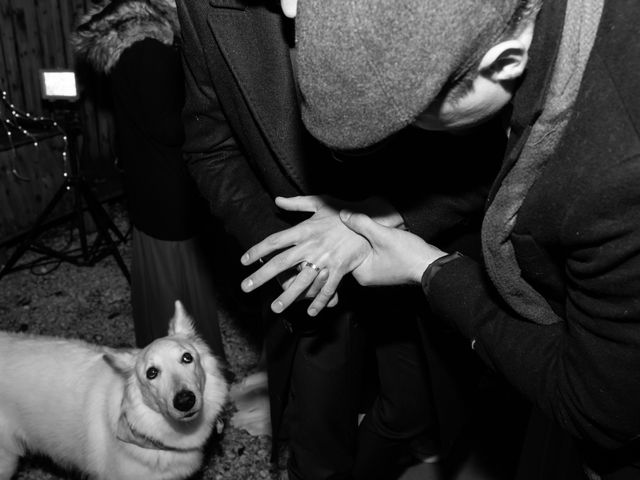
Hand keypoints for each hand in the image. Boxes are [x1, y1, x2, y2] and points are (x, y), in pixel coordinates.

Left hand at [240, 195, 374, 315]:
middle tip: (245, 287)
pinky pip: (328, 287)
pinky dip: (320, 301)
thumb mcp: (319, 203)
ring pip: (303, 280)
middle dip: (262, 276)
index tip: (244, 261)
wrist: (371, 217)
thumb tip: (277, 200)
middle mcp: (312, 245)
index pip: (275, 241)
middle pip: (282, 263)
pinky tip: (311, 312)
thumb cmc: (342, 210)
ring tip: (275, 307)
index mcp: (305, 230)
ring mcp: (326, 258)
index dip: (258, 251)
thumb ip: (296, 203)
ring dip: (288, 296)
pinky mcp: (341, 267)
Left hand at [339, 210, 447, 285]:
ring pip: (367, 250)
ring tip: (366, 223)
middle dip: (356, 237)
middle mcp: (367, 276)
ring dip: (368, 238)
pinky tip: (379, 230)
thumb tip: (343, 215)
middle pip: (355, 252)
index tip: (344, 225)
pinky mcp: (388, 266)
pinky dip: (376, 242)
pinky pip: (376, 252)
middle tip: (355, 221)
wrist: (432, 264)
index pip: (346, 254)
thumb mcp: (382, 235)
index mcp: (362, 274)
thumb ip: (362, 224)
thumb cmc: (407, 254)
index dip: (345, 238)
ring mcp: (378, 272)